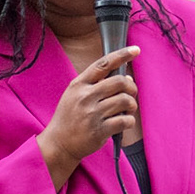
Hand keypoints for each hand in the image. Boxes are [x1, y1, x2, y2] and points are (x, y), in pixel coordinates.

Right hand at [37, 46, 139, 189]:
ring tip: (127, 109)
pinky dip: (129, 120)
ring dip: (131, 105)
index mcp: (79, 84)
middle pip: (120, 82)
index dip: (122, 55)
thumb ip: (96, 84)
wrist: (59, 143)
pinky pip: (125, 120)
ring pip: (125, 101)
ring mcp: (92, 114)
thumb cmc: (70, 117)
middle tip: (131, 93)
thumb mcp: (75, 94)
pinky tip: (123, 122)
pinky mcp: (99, 130)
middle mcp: (85, 97)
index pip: (103, 64)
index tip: (135, 50)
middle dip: (131, 87)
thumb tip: (126, 75)